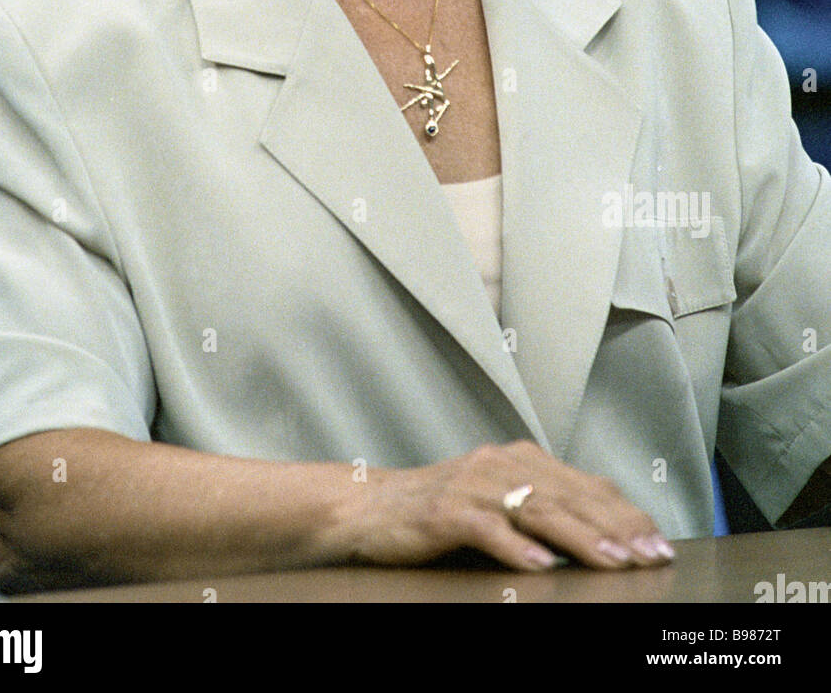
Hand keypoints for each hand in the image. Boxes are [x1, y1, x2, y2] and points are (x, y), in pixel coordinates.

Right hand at [345, 441, 674, 571]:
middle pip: (569, 495)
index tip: (659, 543)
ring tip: (612, 561)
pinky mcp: (443, 510)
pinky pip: (486, 527)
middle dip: (616, 527)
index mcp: (520, 460)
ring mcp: (471, 485)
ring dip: (580, 537)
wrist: (368, 507)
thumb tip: (609, 535)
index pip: (586, 485)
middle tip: (650, 556)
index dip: (625, 513)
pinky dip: (515, 547)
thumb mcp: (498, 503)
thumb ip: (543, 510)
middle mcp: (500, 464)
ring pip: (536, 509)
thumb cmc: (439, 512)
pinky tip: (541, 566)